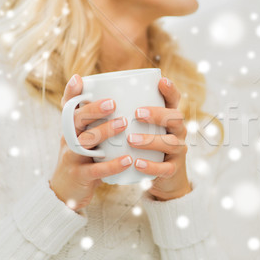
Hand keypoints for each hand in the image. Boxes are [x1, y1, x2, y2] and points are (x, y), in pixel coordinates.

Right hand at [50, 75, 131, 210]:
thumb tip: (116, 98)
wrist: (66, 193)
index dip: (71, 93)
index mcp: (70, 129)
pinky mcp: (80, 176)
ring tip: (124, 124)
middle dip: (93, 110)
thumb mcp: (83, 139)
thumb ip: (94, 121)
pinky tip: (128, 159)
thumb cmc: (81, 159)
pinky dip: (112, 164)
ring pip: (85, 141)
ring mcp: (72, 158)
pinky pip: (96, 169)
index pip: (68, 107)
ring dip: (105, 131)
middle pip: (76, 120)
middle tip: (113, 102)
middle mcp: (68, 140)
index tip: (79, 78)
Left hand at [129, 78, 189, 200]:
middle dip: (158, 114)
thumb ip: (121, 109)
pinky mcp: (172, 170)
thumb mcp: (139, 127)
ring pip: (170, 143)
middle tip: (137, 113)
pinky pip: (165, 168)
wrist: (158, 178)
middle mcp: (176, 131)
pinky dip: (151, 166)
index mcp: (168, 118)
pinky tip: (137, 163)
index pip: (174, 100)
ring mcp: (176, 151)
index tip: (161, 81)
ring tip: (131, 140)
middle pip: (176, 118)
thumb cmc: (142, 145)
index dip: (170, 91)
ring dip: (151, 141)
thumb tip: (82, 82)